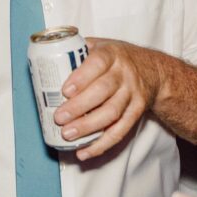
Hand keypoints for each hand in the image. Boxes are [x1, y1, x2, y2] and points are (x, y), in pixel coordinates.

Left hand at [54, 38, 158, 160]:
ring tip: (68, 134)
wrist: (153, 71)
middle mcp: (124, 74)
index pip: (98, 63)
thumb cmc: (117, 58)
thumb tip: (44, 61)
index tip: (65, 91)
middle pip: (103, 91)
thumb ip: (77, 51)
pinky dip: (102, 144)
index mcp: (112, 54)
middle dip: (79, 107)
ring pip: (111, 113)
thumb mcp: (101, 45)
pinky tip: (84, 151)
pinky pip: (120, 131)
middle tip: (59, 118)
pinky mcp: (136, 113)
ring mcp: (132, 95)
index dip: (81, 78)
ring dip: (88, 127)